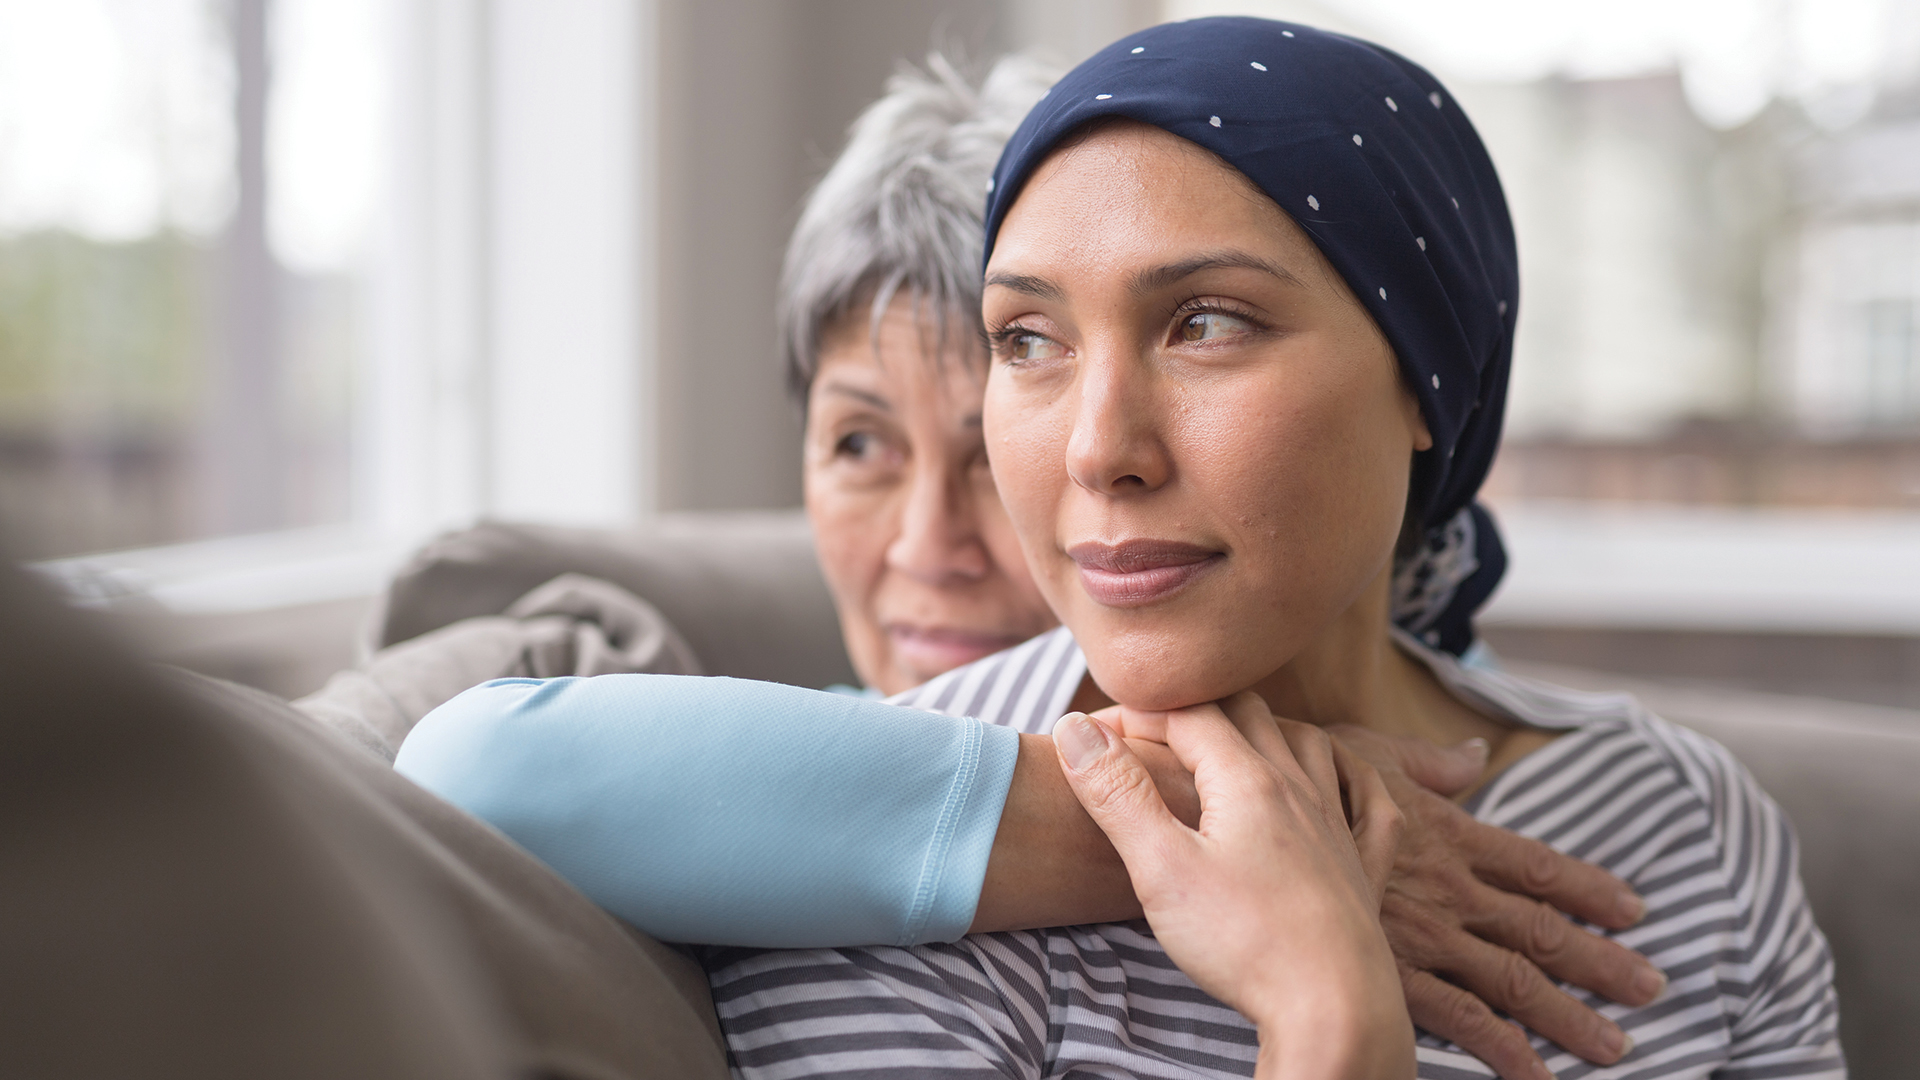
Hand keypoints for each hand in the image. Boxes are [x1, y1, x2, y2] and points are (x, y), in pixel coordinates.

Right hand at [1057, 693, 1413, 1079]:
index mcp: (1247, 780)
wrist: (1333, 1007)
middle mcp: (1298, 788)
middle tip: (1153, 729)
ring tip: (1232, 739)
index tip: (1097, 732)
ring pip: (1309, 743)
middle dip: (1196, 708)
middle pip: (1249, 713)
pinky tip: (1338, 780)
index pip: (1187, 715)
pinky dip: (1351, 774)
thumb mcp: (1160, 867)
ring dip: (1267, 727)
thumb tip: (1075, 728)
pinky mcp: (1364, 867)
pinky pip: (1370, 800)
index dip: (1138, 713)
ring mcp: (1336, 825)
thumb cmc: (1244, 940)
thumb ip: (1117, 794)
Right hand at [1331, 724, 1666, 1079]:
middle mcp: (1451, 890)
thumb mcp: (1365, 751)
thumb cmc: (1297, 779)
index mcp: (1448, 835)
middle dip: (1601, 962)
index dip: (1588, 888)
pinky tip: (1536, 1076)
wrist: (1244, 816)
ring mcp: (1426, 936)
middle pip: (1543, 931)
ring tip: (1615, 1047)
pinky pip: (1461, 1019)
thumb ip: (1426, 762)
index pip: (1537, 866)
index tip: (1633, 909)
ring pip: (1516, 982)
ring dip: (1569, 1016)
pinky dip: (1503, 1049)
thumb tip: (1472, 755)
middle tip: (1653, 987)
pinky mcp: (1392, 973)